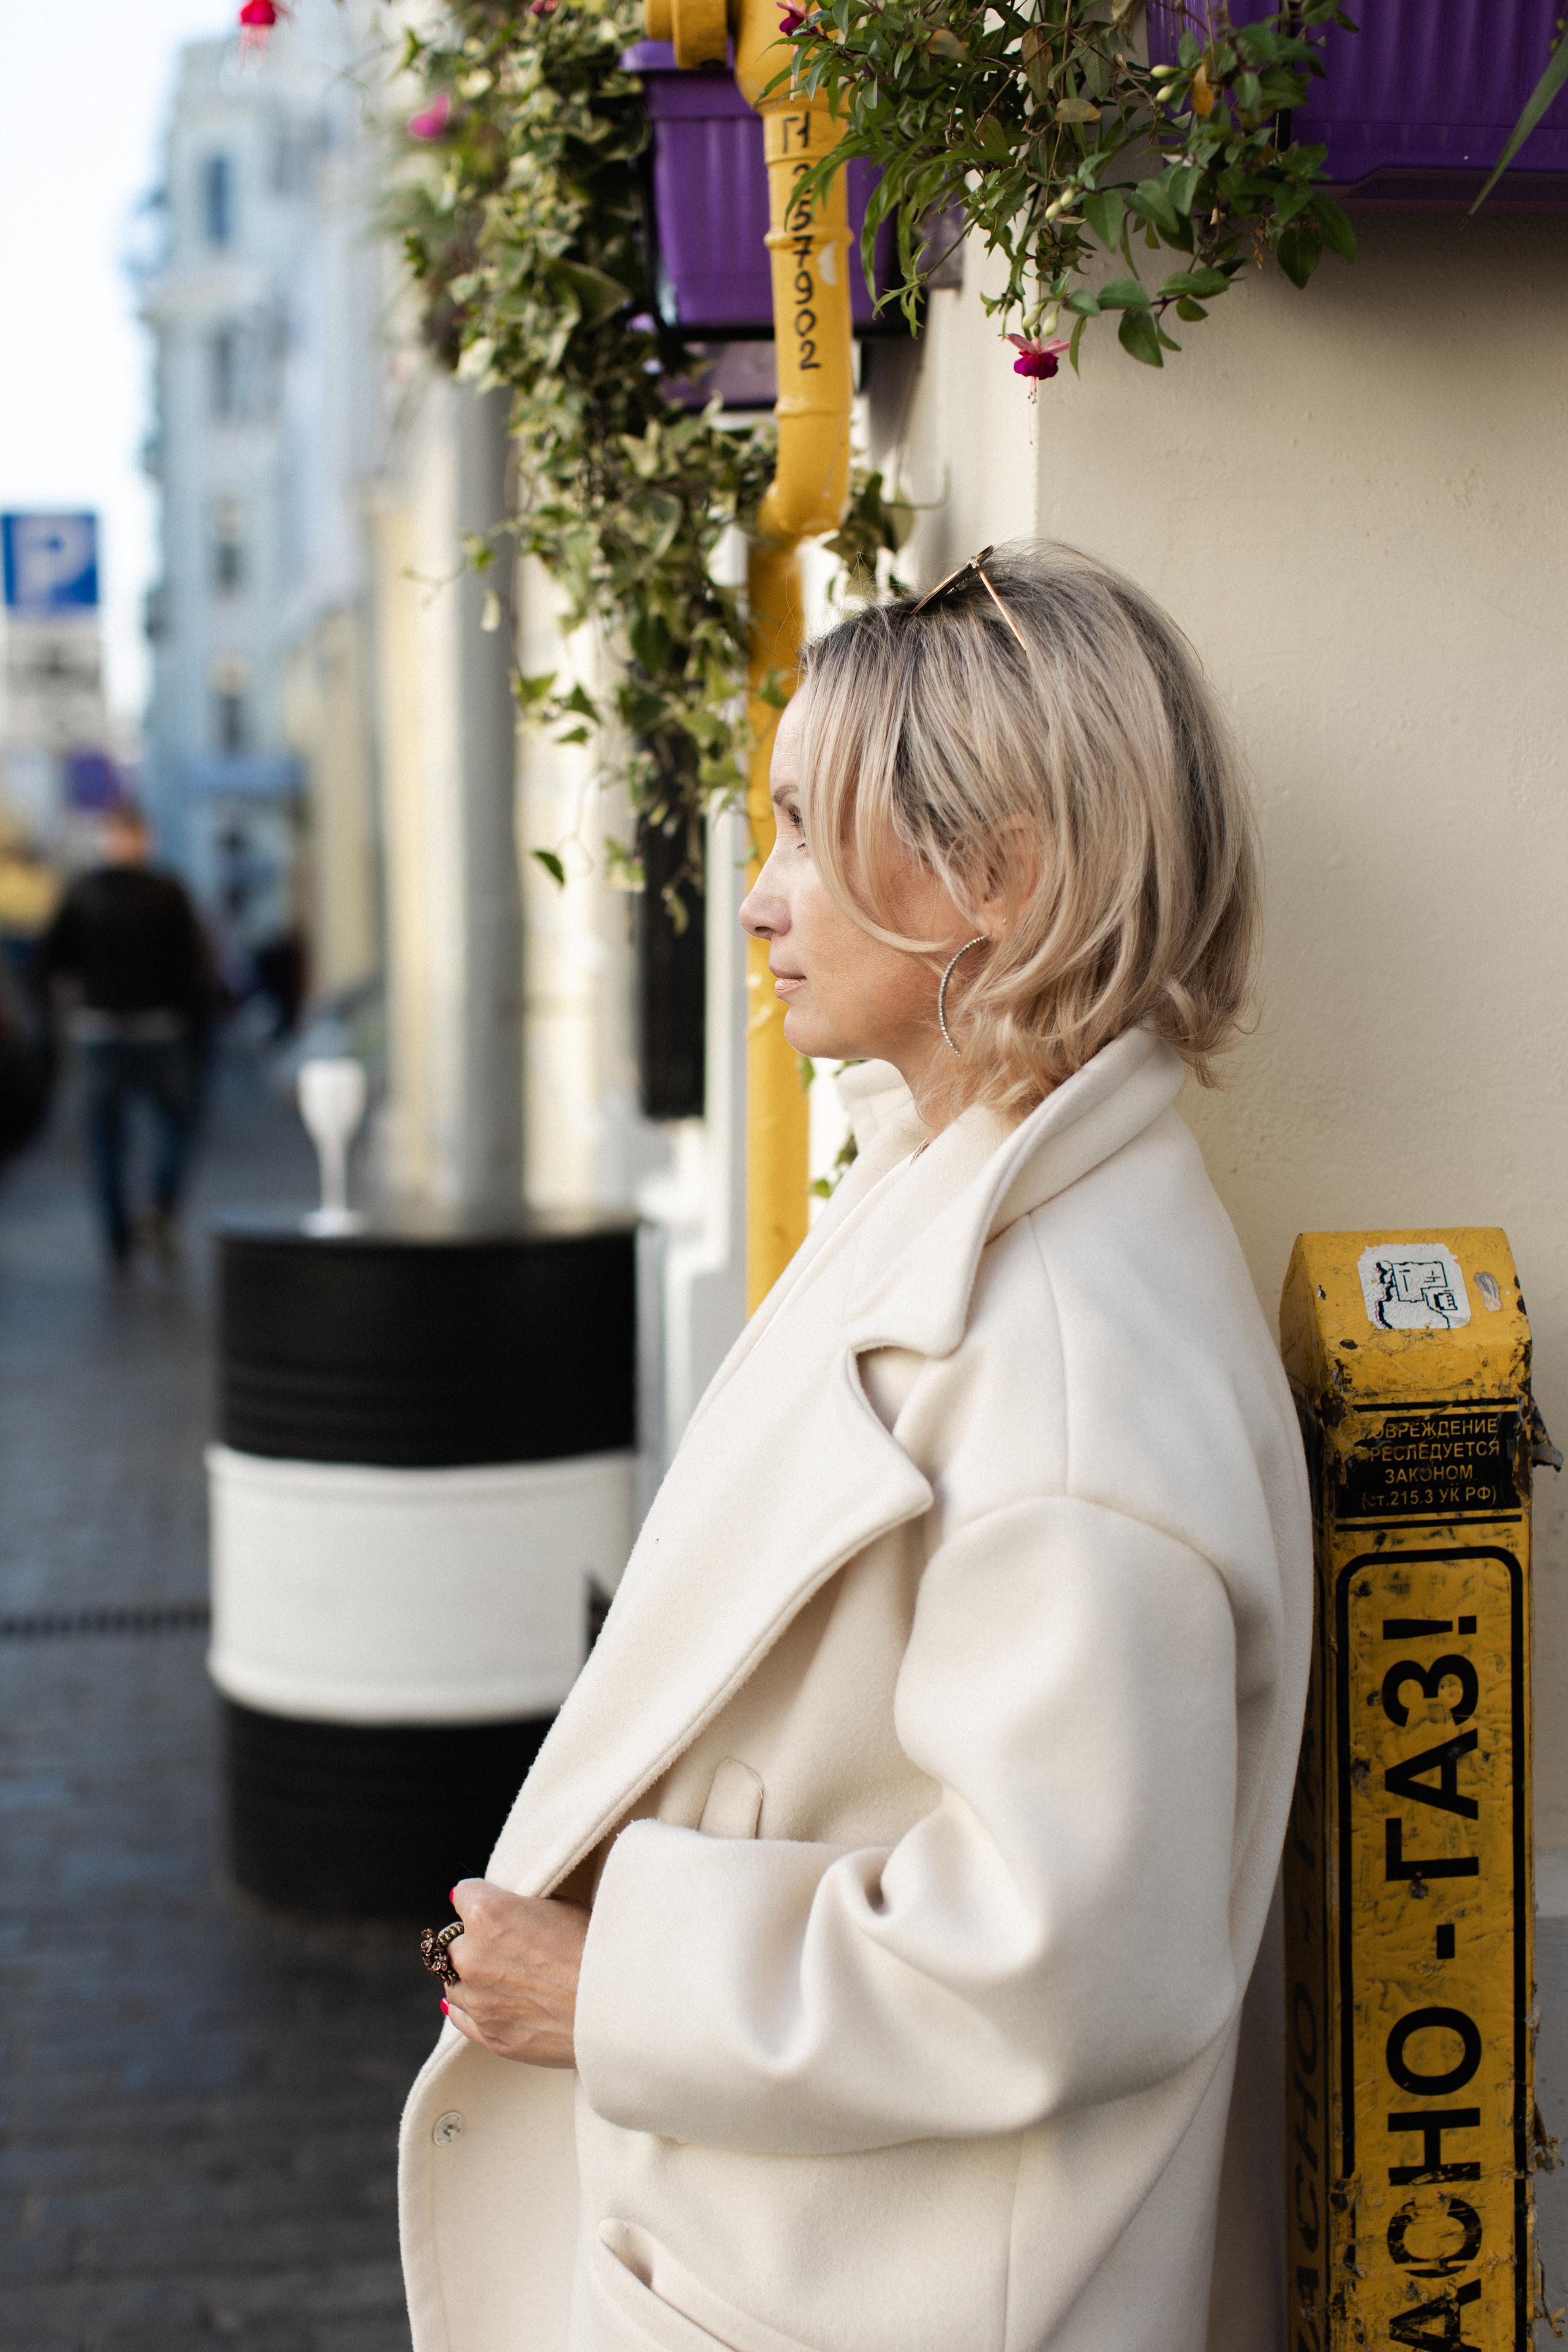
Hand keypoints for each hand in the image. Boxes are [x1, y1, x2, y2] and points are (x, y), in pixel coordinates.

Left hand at [439, 1878, 588, 2067]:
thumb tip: (505, 1908)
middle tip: (509, 1945)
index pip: (463, 1893)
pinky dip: (473, 2006)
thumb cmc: (597, 1948)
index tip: (497, 1904)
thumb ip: (520, 1906)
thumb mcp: (560, 1905)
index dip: (484, 1897)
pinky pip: (461, 2016)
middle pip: (454, 1941)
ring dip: (472, 1976)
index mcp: (488, 1914)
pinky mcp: (489, 2035)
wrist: (618, 2007)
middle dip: (475, 1940)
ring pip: (454, 1981)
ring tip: (510, 1977)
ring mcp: (477, 2000)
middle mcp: (472, 1957)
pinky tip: (495, 2000)